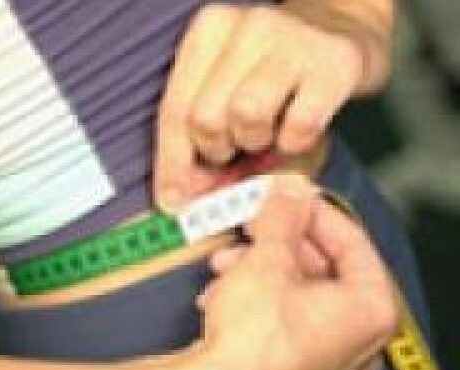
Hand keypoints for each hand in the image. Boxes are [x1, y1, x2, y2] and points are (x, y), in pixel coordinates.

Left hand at [155, 4, 371, 210]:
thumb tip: (179, 201)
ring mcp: (293, 39)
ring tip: (268, 135)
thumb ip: (199, 146)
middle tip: (237, 149)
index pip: (174, 111)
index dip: (172, 164)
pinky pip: (299, 125)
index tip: (174, 200)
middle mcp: (247, 26)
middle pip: (205, 118)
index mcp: (209, 31)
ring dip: (256, 142)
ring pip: (246, 116)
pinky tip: (297, 133)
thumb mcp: (228, 101)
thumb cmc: (273, 82)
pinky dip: (295, 142)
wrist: (339, 40)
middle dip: (217, 150)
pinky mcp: (336, 61)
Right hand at [196, 175, 396, 369]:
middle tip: (252, 224)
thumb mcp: (268, 259)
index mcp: (372, 311)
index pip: (352, 243)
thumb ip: (284, 217)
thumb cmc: (251, 334)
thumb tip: (292, 188)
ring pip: (296, 292)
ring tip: (223, 264)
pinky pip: (284, 317)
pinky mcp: (297, 369)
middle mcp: (359, 340)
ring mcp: (328, 359)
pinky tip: (221, 294)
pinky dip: (255, 298)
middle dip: (277, 243)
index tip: (289, 197)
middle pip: (321, 268)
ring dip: (258, 269)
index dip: (315, 213)